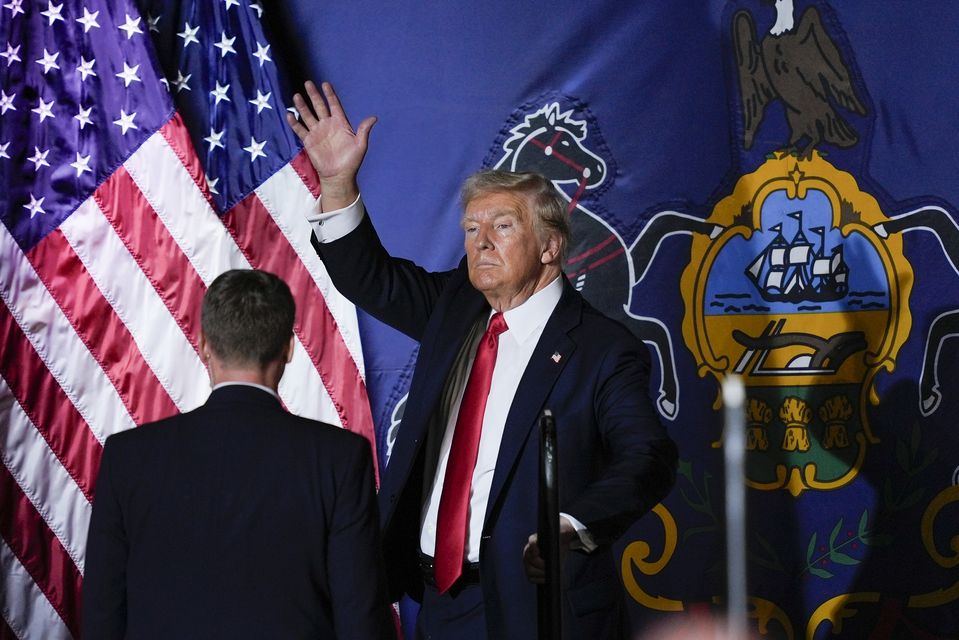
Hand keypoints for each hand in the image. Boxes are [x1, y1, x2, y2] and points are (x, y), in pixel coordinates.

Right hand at [286, 81, 376, 210]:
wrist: (339, 176)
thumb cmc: (351, 161)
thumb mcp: (360, 145)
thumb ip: (364, 130)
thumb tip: (374, 118)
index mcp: (340, 123)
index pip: (334, 105)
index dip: (330, 95)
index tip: (325, 84)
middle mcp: (327, 125)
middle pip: (319, 106)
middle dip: (314, 95)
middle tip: (308, 83)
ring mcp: (317, 132)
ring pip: (307, 115)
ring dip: (302, 106)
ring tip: (296, 96)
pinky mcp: (309, 141)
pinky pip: (300, 130)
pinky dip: (294, 123)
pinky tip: (289, 114)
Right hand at [522, 517, 578, 583]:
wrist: (560, 545)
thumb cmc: (560, 538)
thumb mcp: (564, 532)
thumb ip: (565, 531)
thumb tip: (566, 532)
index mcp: (535, 539)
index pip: (531, 541)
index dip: (533, 546)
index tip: (538, 551)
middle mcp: (529, 550)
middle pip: (528, 559)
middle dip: (540, 565)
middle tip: (551, 567)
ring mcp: (528, 561)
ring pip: (529, 571)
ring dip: (540, 574)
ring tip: (551, 573)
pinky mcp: (531, 571)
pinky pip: (531, 578)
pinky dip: (540, 580)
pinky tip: (549, 578)